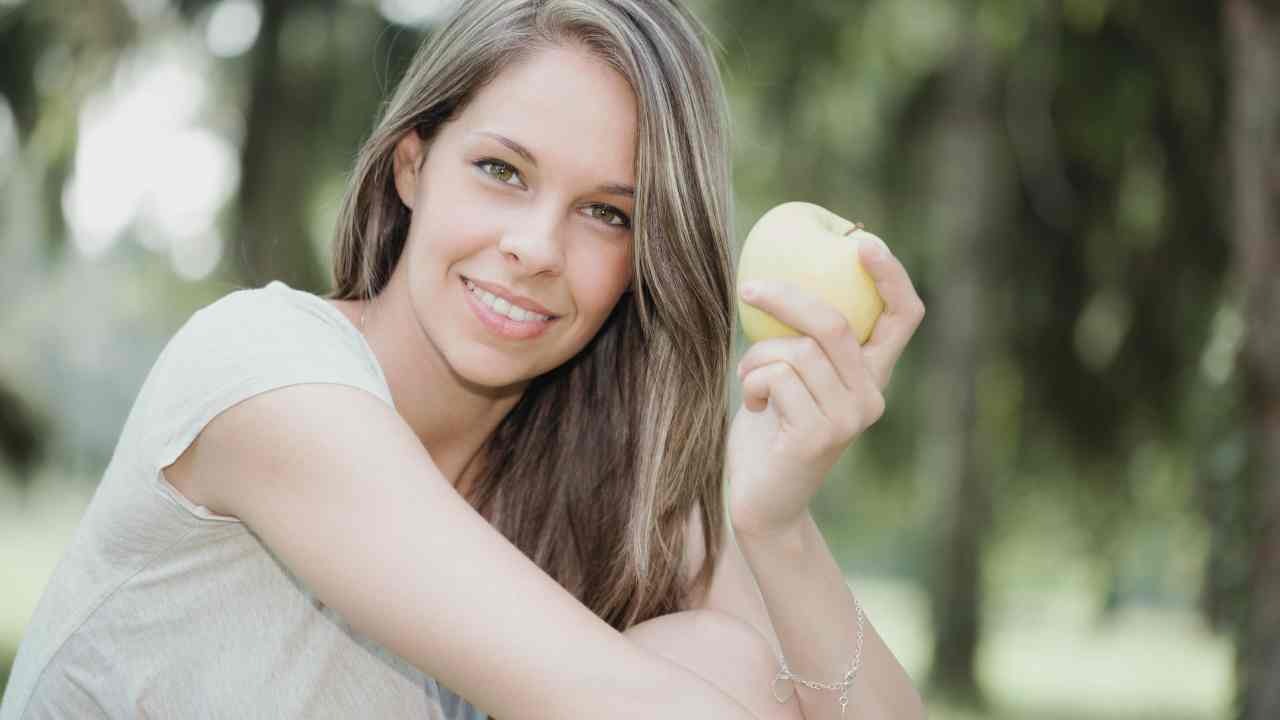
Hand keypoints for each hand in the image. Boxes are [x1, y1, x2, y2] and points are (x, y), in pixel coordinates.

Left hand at [726, 237, 925, 539]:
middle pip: (836, 323)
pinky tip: (757, 408)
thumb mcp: (792, 373)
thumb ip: (802, 337)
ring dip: (758, 358)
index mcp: (873, 374)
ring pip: (798, 351)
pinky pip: (779, 378)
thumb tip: (778, 271)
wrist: (761, 499)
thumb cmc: (770, 427)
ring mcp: (851, 417)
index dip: (891, 275)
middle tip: (749, 288)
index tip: (863, 242)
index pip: (904, 316)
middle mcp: (872, 395)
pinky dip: (755, 382)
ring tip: (752, 381)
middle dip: (788, 298)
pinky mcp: (821, 435)